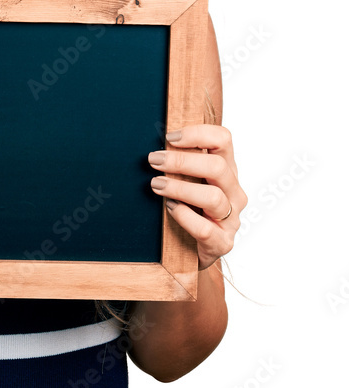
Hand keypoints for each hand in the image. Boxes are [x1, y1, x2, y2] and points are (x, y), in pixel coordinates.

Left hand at [148, 125, 246, 269]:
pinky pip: (204, 228)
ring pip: (213, 197)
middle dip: (181, 161)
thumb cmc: (189, 211)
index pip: (223, 140)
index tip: (169, 137)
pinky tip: (170, 209)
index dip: (197, 133)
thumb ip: (181, 165)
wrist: (193, 254)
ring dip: (179, 188)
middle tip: (154, 160)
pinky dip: (184, 216)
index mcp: (226, 171)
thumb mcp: (188, 182)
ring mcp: (231, 218)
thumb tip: (155, 146)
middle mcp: (233, 192)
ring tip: (155, 185)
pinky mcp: (222, 242)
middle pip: (218, 167)